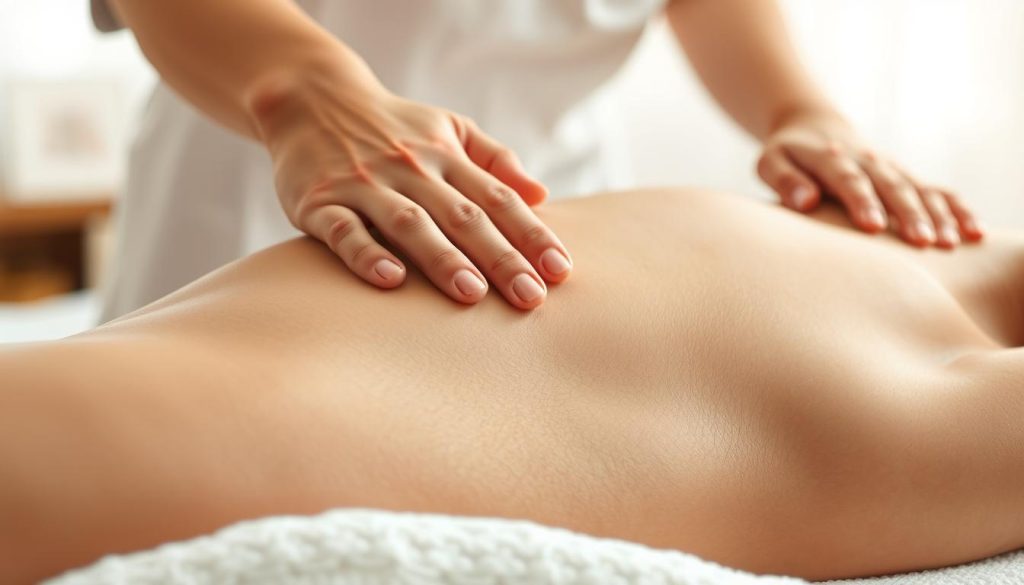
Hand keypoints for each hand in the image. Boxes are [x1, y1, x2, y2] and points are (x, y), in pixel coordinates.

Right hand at [247, 65, 571, 309]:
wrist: (309, 98)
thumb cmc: (393, 126)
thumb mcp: (449, 128)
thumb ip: (495, 160)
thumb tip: (541, 195)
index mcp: (447, 158)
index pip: (498, 199)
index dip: (531, 235)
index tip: (560, 272)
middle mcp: (411, 170)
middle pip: (464, 217)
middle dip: (500, 258)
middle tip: (530, 298)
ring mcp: (365, 185)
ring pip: (411, 224)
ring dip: (442, 258)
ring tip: (472, 293)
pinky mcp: (320, 202)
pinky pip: (345, 230)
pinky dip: (366, 253)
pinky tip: (390, 279)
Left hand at [756, 112, 982, 247]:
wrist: (816, 130)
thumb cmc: (788, 156)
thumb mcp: (771, 162)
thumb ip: (784, 180)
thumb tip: (805, 201)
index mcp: (831, 157)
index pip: (848, 179)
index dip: (861, 202)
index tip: (871, 227)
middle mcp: (867, 161)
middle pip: (891, 186)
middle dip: (907, 214)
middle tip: (920, 242)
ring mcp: (891, 169)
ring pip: (918, 190)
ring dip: (936, 215)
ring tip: (950, 242)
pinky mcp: (906, 177)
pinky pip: (937, 191)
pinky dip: (956, 209)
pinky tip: (973, 232)